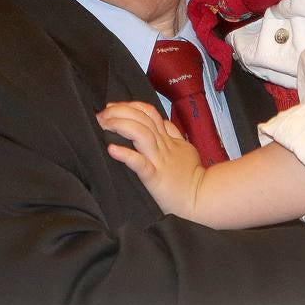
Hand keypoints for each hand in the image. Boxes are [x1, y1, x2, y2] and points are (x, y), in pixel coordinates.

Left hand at [99, 101, 204, 218]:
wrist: (202, 198)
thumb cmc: (191, 176)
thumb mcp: (185, 149)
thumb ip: (172, 134)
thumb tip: (161, 122)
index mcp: (168, 139)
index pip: (150, 113)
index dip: (130, 106)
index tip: (113, 105)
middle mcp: (163, 146)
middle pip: (143, 119)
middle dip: (120, 111)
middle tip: (102, 113)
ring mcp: (159, 160)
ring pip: (141, 134)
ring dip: (121, 125)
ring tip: (104, 123)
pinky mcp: (155, 177)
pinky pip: (140, 164)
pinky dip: (126, 155)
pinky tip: (112, 149)